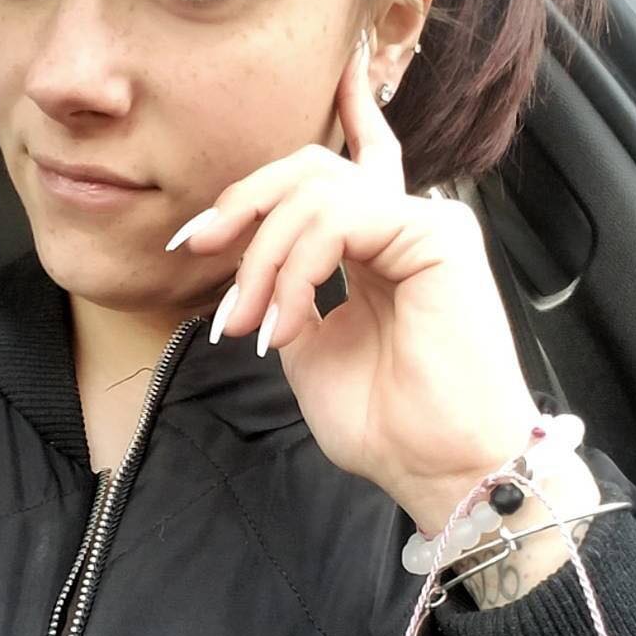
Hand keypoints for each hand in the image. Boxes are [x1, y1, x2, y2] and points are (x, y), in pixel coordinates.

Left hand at [165, 30, 541, 532]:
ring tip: (246, 323)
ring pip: (317, 192)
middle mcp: (403, 226)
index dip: (273, 171)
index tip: (201, 220)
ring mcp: (424, 224)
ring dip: (264, 256)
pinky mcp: (437, 234)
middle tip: (199, 246)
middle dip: (245, 200)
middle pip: (312, 167)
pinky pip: (340, 219)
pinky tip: (286, 324)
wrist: (434, 468)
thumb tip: (245, 270)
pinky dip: (297, 268)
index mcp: (377, 247)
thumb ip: (287, 293)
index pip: (339, 170)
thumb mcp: (309, 347)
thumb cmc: (382, 422)